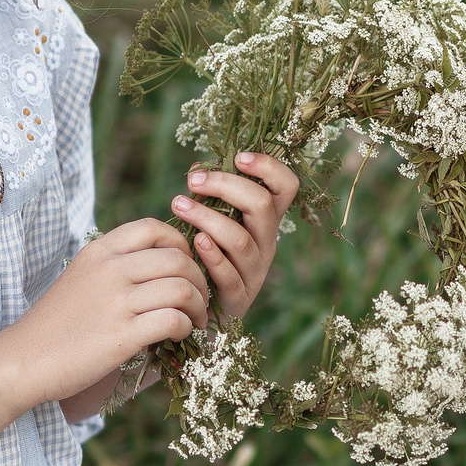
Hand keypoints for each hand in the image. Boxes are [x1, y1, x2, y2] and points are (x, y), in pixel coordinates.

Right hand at [2, 218, 210, 406]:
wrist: (24, 359)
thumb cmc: (54, 324)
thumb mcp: (80, 278)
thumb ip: (113, 266)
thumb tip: (158, 263)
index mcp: (99, 251)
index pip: (154, 228)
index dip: (180, 244)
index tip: (185, 267)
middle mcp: (109, 269)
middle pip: (178, 258)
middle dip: (199, 280)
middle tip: (200, 301)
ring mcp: (116, 301)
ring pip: (183, 288)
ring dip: (198, 306)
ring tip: (196, 321)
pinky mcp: (123, 334)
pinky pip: (174, 320)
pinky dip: (186, 328)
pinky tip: (180, 337)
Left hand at [172, 151, 301, 318]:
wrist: (199, 308)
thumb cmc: (203, 253)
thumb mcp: (209, 220)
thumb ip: (208, 194)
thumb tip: (198, 168)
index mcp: (265, 219)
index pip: (287, 187)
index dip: (269, 167)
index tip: (239, 157)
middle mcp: (267, 242)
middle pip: (262, 205)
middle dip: (226, 186)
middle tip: (193, 181)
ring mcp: (255, 270)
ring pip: (240, 238)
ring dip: (207, 217)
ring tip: (178, 204)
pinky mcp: (239, 296)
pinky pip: (229, 274)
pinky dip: (211, 255)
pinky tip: (193, 241)